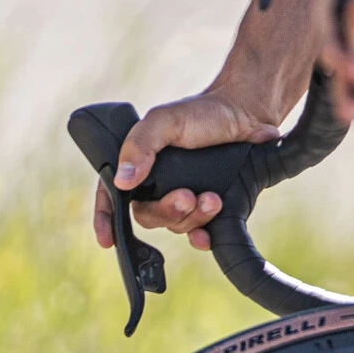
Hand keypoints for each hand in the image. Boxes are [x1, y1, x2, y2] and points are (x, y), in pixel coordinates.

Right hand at [93, 93, 279, 253]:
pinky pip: (198, 234)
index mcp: (138, 164)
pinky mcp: (207, 208)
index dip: (106, 220)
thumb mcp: (164, 121)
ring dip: (192, 218)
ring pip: (175, 226)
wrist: (247, 115)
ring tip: (213, 198)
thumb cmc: (203, 112)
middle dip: (167, 212)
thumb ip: (140, 145)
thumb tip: (122, 180)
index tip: (107, 239)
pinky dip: (201, 238)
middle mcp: (157, 185)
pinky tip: (207, 236)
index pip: (112, 196)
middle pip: (147, 216)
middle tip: (187, 196)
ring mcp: (183, 197)